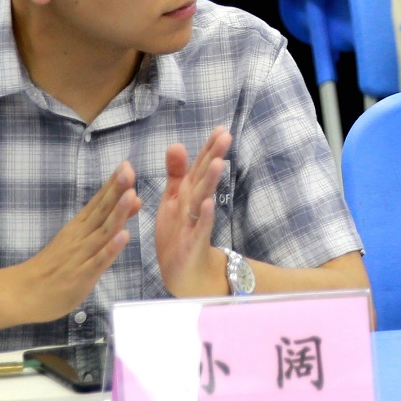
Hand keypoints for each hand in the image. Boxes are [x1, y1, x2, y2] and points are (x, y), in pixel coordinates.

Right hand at [6, 163, 139, 324]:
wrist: (23, 293)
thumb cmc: (55, 265)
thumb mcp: (81, 239)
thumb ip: (108, 220)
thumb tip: (133, 199)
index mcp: (79, 226)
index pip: (98, 201)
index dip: (113, 184)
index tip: (126, 164)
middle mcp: (80, 237)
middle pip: (101, 211)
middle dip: (116, 190)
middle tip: (128, 170)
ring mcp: (81, 255)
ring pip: (102, 232)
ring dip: (117, 214)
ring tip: (131, 196)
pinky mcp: (82, 276)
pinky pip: (98, 260)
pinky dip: (111, 248)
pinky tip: (124, 236)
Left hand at [154, 130, 231, 297]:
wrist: (184, 271)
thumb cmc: (179, 231)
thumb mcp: (174, 198)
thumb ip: (176, 172)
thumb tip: (177, 143)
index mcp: (188, 192)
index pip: (200, 166)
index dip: (209, 148)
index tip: (222, 129)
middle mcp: (195, 204)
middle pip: (204, 178)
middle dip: (214, 157)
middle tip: (226, 137)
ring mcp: (195, 223)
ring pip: (202, 199)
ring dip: (210, 182)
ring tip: (218, 163)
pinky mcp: (192, 243)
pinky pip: (199, 228)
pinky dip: (204, 217)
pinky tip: (207, 204)